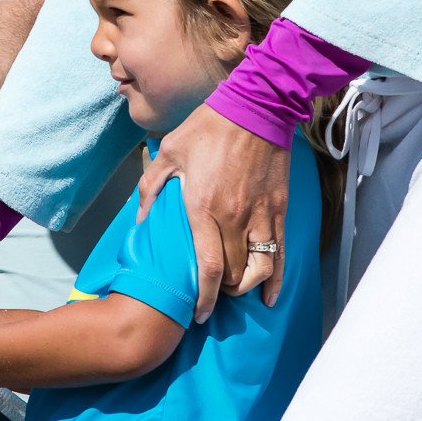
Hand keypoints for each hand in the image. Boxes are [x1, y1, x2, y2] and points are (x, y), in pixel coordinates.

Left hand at [139, 104, 289, 321]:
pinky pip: (281, 252)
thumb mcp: (169, 153)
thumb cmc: (208, 128)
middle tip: (212, 296)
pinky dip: (277, 277)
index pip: (208, 268)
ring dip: (250, 288)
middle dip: (223, 294)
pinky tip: (270, 293)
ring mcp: (260, 214)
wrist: (255, 107)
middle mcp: (235, 217)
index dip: (204, 298)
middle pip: (234, 275)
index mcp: (203, 207)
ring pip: (261, 269)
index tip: (198, 313)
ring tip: (238, 292)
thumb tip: (140, 218)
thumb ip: (150, 188)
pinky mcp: (279, 208)